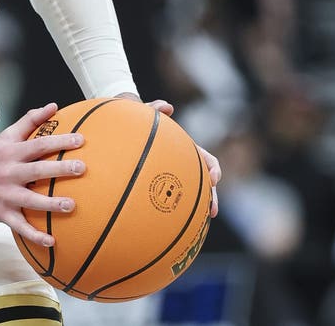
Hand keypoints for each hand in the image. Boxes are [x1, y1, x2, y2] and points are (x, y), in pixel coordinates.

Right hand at [0, 103, 84, 247]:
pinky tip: (52, 241)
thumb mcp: (5, 138)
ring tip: (71, 205)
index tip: (80, 140)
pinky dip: (34, 235)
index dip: (58, 141)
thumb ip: (29, 121)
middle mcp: (8, 173)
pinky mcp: (2, 213)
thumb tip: (53, 106)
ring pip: (31, 200)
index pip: (38, 144)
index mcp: (11, 153)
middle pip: (37, 170)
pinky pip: (20, 226)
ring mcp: (5, 195)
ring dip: (51, 204)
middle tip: (82, 168)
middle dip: (60, 169)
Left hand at [122, 95, 221, 217]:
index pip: (206, 159)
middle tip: (212, 211)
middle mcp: (182, 165)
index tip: (213, 178)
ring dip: (197, 211)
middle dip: (211, 197)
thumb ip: (153, 109)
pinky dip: (173, 215)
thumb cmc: (135, 120)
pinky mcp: (157, 187)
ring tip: (198, 226)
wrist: (121, 129)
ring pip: (190, 196)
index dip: (213, 168)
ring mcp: (171, 177)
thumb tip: (167, 106)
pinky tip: (167, 228)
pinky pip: (168, 202)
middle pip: (203, 184)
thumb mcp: (143, 112)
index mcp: (184, 150)